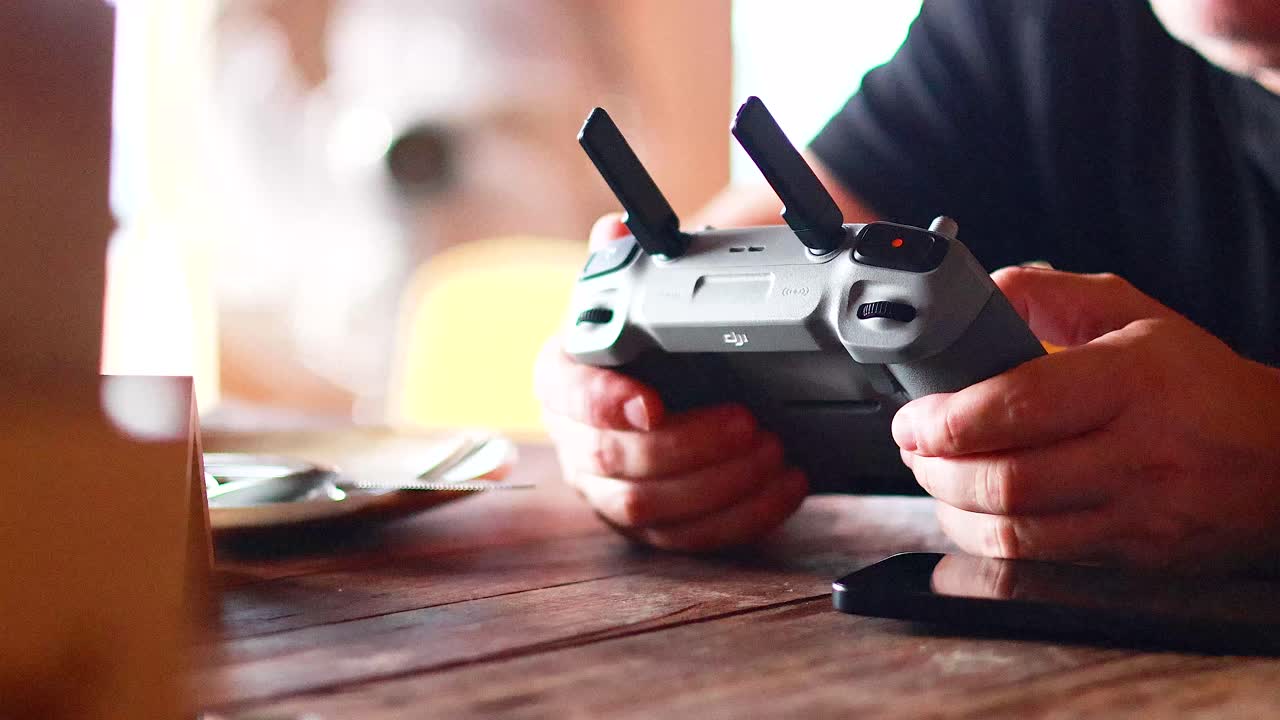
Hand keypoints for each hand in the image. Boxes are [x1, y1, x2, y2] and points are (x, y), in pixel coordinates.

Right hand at [533, 214, 807, 550]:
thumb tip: (615, 231)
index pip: (566, 396)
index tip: (653, 404)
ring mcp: (609, 492)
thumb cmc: (646, 342)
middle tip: (749, 421)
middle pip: (615, 461)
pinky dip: (743, 516)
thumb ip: (626, 265)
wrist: (662, 380)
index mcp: (563, 379)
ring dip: (720, 483)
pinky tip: (784, 486)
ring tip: (774, 450)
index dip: (604, 403)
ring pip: (652, 508)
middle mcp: (576, 443)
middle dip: (688, 447)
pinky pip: (690, 539)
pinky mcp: (651, 527)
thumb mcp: (636, 296)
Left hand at [894, 267, 1279, 572]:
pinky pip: (1039, 560)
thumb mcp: (1137, 316)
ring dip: (952, 508)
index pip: (1020, 404)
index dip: (947, 418)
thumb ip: (1054, 296)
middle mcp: (1136, 453)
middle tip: (912, 445)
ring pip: (1015, 531)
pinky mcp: (1133, 557)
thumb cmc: (1201, 385)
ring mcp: (1137, 514)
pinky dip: (987, 540)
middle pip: (1006, 479)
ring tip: (935, 475)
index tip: (911, 416)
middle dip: (935, 467)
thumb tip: (985, 291)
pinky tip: (970, 514)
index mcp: (1132, 380)